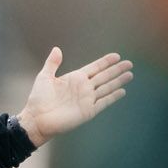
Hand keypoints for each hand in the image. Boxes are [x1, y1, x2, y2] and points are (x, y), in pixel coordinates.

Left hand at [16, 48, 133, 145]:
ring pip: (107, 87)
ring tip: (130, 75)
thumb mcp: (44, 77)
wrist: (37, 119)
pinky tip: (122, 91)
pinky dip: (113, 97)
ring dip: (119, 81)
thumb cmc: (38, 99)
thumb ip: (52, 63)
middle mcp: (83, 88)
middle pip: (104, 76)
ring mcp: (87, 99)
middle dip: (117, 70)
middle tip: (129, 63)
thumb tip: (57, 49)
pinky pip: (104, 102)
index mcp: (75, 78)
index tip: (116, 56)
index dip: (105, 62)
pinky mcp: (88, 111)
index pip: (94, 68)